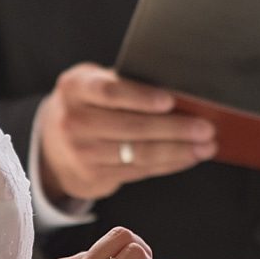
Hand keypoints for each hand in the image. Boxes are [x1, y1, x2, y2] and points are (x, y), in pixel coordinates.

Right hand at [38, 63, 217, 204]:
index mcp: (76, 88)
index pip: (110, 92)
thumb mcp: (94, 82)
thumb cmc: (89, 103)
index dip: (141, 98)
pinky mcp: (94, 176)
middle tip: (205, 127)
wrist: (54, 143)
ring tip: (206, 145)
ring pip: (139, 153)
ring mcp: (82, 153)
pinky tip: (187, 157)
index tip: (170, 101)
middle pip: (131, 127)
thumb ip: (125, 83)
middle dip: (174, 129)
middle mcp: (74, 121)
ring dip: (178, 151)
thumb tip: (181, 91)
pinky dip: (168, 164)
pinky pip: (139, 171)